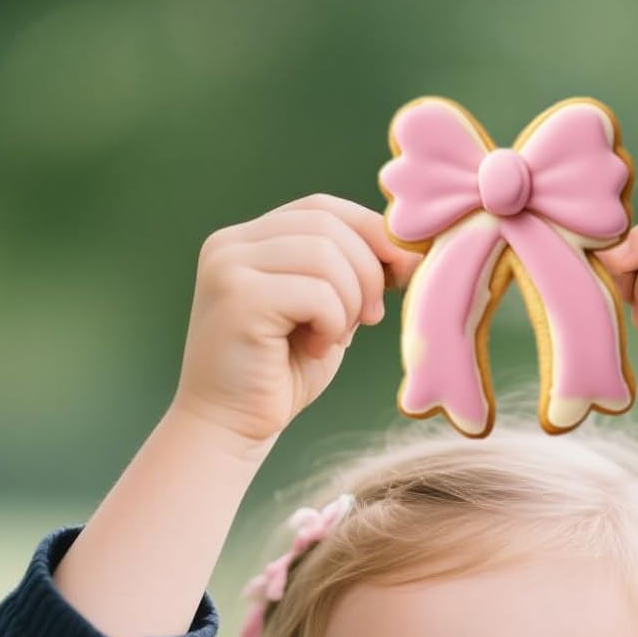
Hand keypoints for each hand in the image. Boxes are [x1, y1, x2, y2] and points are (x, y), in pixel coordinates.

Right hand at [173, 193, 421, 447]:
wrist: (229, 427)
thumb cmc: (280, 376)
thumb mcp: (325, 313)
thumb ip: (350, 276)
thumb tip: (408, 250)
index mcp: (249, 240)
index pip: (323, 208)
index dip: (372, 233)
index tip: (401, 273)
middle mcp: (231, 243)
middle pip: (328, 225)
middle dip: (368, 271)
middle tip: (370, 319)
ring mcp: (229, 266)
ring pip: (326, 255)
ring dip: (350, 302)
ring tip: (333, 338)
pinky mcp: (237, 297)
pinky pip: (316, 292)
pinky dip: (333, 324)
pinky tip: (315, 349)